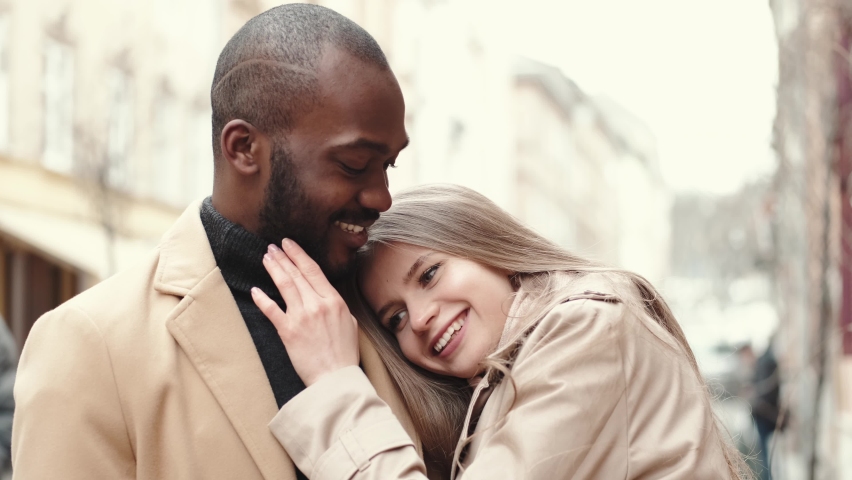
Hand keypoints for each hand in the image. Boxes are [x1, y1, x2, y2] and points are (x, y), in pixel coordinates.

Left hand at [251, 238, 359, 386]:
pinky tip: (256, 289)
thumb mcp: (350, 323)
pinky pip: (272, 310)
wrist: (335, 377)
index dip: (299, 255)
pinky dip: (262, 298)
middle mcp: (317, 304)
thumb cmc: (344, 354)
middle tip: (272, 247)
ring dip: (274, 269)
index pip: (313, 270)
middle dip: (283, 258)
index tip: (289, 244)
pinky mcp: (288, 331)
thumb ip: (336, 306)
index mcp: (334, 300)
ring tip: (266, 258)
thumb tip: (326, 297)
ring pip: (284, 285)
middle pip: (296, 274)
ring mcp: (301, 317)